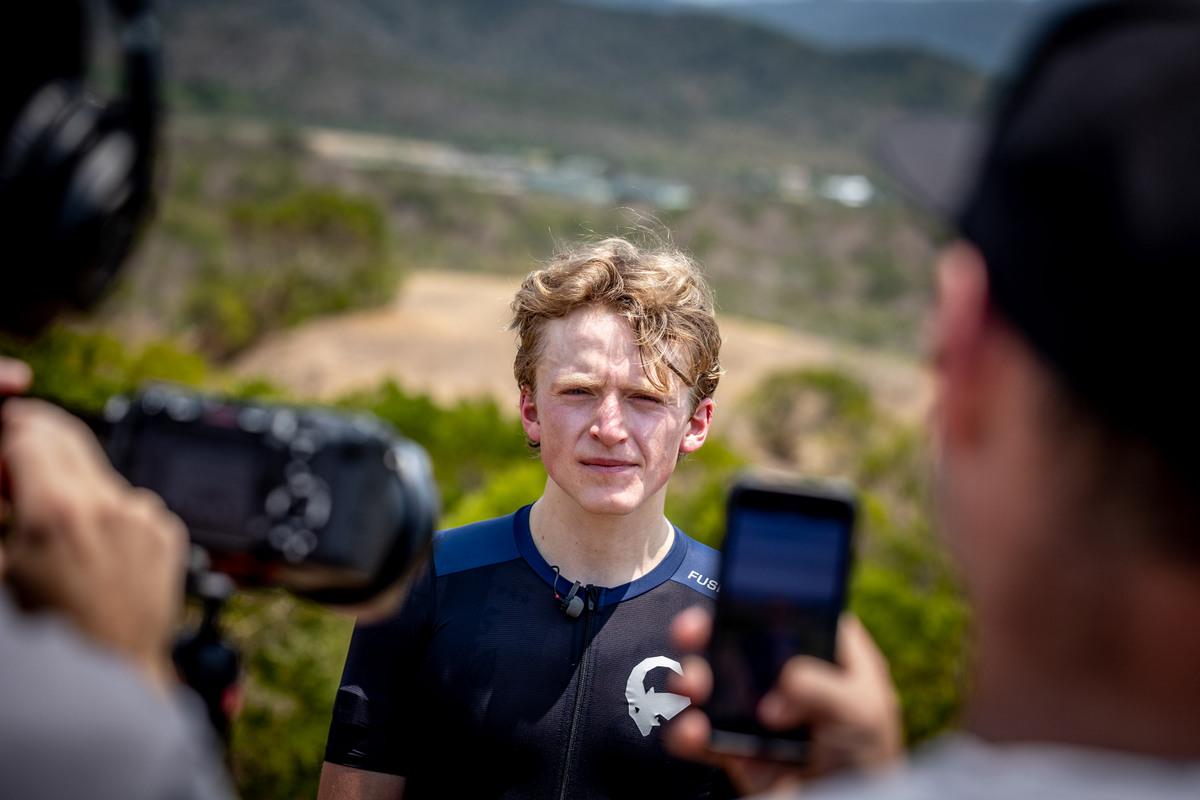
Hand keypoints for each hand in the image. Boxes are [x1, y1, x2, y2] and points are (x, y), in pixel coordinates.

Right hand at [1, 394, 187, 691]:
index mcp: (58, 511)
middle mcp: (108, 505)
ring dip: (76, 484)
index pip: (33, 439)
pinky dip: (110, 515)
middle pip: (70, 442)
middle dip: (42, 434)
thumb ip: (9, 516)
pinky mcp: (167, 532)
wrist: (114, 670)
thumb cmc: (51, 631)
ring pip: (100, 477)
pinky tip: (96, 549)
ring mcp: (144, 516)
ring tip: (59, 522)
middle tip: (22, 433)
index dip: (14, 430)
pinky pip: (132, 507)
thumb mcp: (7, 571)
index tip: (7, 428)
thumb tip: (11, 483)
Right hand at [664, 607, 903, 794]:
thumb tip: (774, 694)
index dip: (764, 596)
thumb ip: (820, 686)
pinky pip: (700, 733)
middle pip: (740, 638)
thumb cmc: (870, 762)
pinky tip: (691, 731)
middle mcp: (790, 677)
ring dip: (691, 676)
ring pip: (712, 680)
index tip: (737, 587)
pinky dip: (686, 731)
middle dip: (707, 629)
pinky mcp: (737, 750)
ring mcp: (759, 713)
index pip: (795, 611)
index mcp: (829, 656)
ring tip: (691, 685)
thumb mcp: (863, 712)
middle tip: (690, 631)